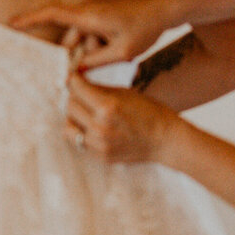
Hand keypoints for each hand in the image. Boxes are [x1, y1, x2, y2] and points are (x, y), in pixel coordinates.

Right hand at [11, 0, 167, 68]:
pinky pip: (90, 35)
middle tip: (93, 63)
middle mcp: (88, 11)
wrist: (166, 11)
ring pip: (81, 38)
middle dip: (76, 53)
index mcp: (88, 16)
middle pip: (69, 36)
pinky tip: (114, 50)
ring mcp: (94, 13)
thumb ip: (95, 63)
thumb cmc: (145, 28)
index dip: (29, 19)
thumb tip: (73, 72)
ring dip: (91, 51)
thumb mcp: (121, 52)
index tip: (10, 24)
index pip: (51, 15)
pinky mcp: (102, 17)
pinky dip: (96, 47)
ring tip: (116, 54)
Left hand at [64, 73, 180, 164]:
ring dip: (74, 117)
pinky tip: (93, 127)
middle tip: (83, 95)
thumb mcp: (124, 93)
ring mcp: (99, 144)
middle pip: (69, 106)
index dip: (73, 80)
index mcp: (107, 107)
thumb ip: (97, 88)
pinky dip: (82, 132)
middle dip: (75, 97)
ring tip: (86, 113)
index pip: (76, 89)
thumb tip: (74, 80)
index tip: (73, 78)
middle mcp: (100, 127)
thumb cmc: (148, 111)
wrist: (165, 140)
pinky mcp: (100, 156)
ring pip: (68, 127)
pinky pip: (79, 141)